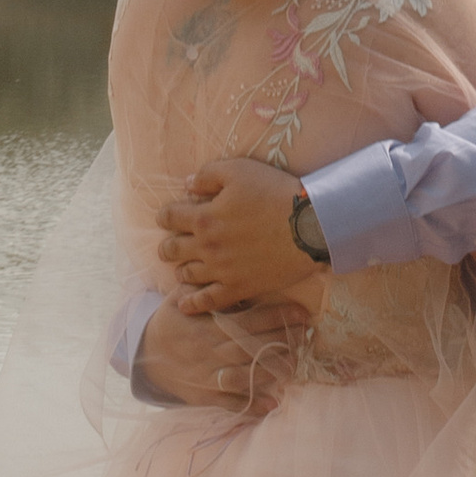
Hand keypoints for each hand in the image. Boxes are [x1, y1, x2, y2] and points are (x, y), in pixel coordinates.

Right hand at [133, 295, 310, 409]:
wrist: (144, 356)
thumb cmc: (170, 322)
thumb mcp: (178, 300)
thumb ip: (201, 289)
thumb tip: (224, 273)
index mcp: (205, 327)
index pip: (246, 321)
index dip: (275, 317)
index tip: (300, 313)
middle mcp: (209, 352)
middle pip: (251, 347)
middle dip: (282, 340)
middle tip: (306, 334)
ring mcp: (207, 376)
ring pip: (244, 375)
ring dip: (272, 371)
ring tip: (295, 363)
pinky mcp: (205, 395)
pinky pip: (229, 403)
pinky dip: (250, 405)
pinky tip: (272, 404)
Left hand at [157, 159, 328, 312]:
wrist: (310, 225)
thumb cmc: (276, 193)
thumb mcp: (239, 170)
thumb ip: (208, 176)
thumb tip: (186, 185)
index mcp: (204, 217)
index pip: (169, 217)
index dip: (165, 216)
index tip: (168, 217)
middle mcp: (207, 246)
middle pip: (172, 249)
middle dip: (168, 246)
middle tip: (171, 246)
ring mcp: (222, 270)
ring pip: (187, 275)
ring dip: (181, 270)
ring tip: (185, 268)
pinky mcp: (239, 288)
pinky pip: (209, 301)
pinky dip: (192, 304)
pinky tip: (184, 305)